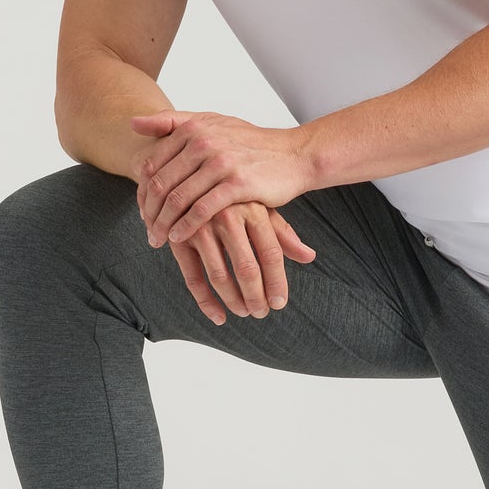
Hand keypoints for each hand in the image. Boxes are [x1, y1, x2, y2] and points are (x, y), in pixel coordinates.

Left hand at [131, 110, 317, 248]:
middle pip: (162, 184)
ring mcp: (221, 163)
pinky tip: (179, 239)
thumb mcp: (212, 124)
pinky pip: (202, 210)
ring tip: (158, 239)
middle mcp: (204, 142)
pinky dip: (186, 227)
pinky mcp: (237, 184)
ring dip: (164, 224)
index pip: (153, 164)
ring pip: (179, 199)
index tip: (142, 211)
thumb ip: (173, 122)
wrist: (293, 154)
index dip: (142, 192)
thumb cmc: (250, 143)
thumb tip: (133, 123)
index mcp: (194, 128)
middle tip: (147, 231)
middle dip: (150, 212)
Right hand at [163, 201, 316, 324]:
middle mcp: (227, 216)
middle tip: (262, 312)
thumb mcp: (259, 208)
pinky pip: (192, 278)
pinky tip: (219, 316)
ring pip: (219, 276)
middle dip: (256, 296)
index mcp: (253, 209)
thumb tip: (310, 257)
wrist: (189, 171)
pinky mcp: (179, 237)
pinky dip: (206, 302)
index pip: (271, 253)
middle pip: (247, 267)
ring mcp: (200, 226)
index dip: (277, 282)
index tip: (280, 303)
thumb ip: (282, 234)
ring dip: (234, 300)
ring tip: (245, 312)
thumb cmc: (233, 195)